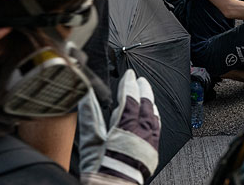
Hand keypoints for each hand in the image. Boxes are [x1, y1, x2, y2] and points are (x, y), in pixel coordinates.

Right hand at [79, 69, 159, 183]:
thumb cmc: (99, 168)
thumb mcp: (90, 142)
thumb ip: (90, 116)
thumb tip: (85, 96)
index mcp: (125, 130)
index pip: (130, 99)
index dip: (129, 85)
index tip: (129, 75)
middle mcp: (141, 135)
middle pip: (145, 105)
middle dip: (143, 90)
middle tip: (140, 80)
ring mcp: (149, 143)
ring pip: (154, 116)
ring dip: (150, 103)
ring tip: (146, 93)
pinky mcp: (152, 152)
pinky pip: (157, 129)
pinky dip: (155, 118)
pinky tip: (153, 114)